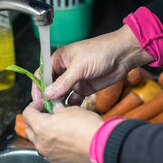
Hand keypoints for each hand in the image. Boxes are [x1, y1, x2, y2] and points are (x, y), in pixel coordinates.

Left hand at [22, 102, 103, 162]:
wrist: (101, 146)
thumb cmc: (87, 127)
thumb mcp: (72, 110)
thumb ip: (59, 110)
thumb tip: (56, 110)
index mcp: (41, 127)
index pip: (27, 114)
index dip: (33, 106)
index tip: (41, 105)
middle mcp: (41, 143)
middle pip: (29, 131)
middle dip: (35, 122)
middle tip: (46, 116)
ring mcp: (49, 155)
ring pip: (38, 144)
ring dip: (43, 136)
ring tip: (56, 129)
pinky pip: (50, 153)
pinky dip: (53, 146)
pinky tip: (64, 141)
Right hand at [34, 25, 153, 104]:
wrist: (123, 55)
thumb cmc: (101, 51)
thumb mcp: (80, 66)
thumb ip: (64, 81)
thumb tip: (48, 93)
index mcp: (59, 59)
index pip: (42, 74)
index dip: (39, 87)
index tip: (38, 100)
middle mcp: (65, 70)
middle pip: (51, 86)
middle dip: (49, 97)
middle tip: (48, 109)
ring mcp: (75, 80)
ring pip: (61, 94)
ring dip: (60, 103)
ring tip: (59, 112)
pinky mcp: (84, 88)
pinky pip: (73, 99)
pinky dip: (71, 105)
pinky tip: (72, 110)